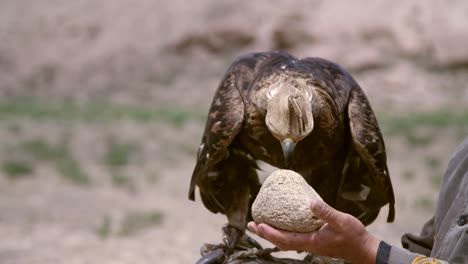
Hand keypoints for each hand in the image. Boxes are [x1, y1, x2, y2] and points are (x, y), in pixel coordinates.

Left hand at [247, 199, 379, 263]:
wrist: (363, 249)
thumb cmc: (353, 236)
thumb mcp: (341, 221)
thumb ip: (326, 212)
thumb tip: (310, 202)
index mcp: (311, 242)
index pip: (285, 239)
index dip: (270, 233)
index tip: (258, 225)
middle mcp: (308, 244)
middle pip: (281, 241)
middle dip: (265, 233)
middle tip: (251, 225)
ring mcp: (310, 243)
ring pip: (286, 240)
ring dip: (272, 233)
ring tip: (260, 225)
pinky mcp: (314, 240)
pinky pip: (293, 237)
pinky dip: (283, 232)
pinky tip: (282, 224)